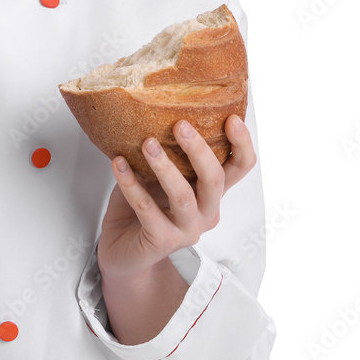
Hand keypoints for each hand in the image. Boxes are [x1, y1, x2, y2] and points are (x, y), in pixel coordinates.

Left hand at [97, 115, 255, 280]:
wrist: (123, 250)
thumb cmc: (144, 205)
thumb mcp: (158, 173)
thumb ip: (166, 150)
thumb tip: (154, 110)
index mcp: (210, 191)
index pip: (239, 167)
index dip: (242, 144)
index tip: (232, 118)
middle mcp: (206, 211)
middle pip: (214, 179)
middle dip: (198, 150)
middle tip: (179, 125)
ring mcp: (187, 229)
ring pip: (183, 196)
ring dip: (164, 166)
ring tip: (147, 143)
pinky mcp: (162, 242)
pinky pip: (147, 209)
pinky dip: (130, 184)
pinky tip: (118, 164)